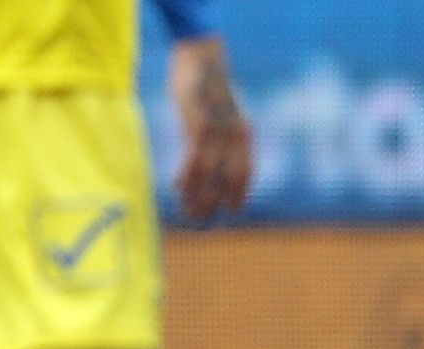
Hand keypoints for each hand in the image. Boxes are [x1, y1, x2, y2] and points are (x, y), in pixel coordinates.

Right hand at [167, 37, 251, 220]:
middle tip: (203, 218)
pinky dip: (186, 177)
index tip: (233, 210)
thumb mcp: (222, 112)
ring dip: (197, 194)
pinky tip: (177, 188)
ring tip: (188, 210)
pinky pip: (193, 158)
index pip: (246, 172)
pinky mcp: (197, 123)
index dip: (240, 193)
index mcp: (244, 133)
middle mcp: (235, 134)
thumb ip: (222, 134)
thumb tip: (216, 156)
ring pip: (209, 172)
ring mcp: (217, 130)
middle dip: (216, 200)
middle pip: (228, 177)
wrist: (201, 56)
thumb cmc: (209, 85)